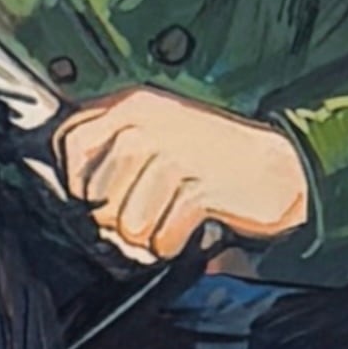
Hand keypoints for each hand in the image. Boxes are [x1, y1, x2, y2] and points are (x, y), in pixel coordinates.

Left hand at [52, 88, 312, 262]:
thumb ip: (113, 155)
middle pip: (97, 192)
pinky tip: (188, 230)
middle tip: (141, 219)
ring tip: (167, 223)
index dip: (77, 181)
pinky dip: (173, 243)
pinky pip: (164, 234)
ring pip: (129, 220)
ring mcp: (177, 152)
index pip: (70, 142)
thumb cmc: (212, 159)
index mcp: (132, 104)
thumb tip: (79, 202)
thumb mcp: (157, 137)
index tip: (96, 197)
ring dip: (147, 235)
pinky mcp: (202, 185)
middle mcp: (149, 122)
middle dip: (114, 219)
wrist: (277, 169)